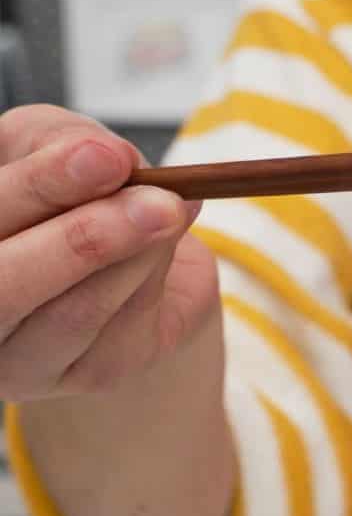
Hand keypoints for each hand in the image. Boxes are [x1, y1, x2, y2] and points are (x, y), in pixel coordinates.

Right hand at [0, 105, 214, 400]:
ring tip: (170, 209)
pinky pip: (123, 329)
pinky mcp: (85, 375)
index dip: (41, 186)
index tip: (108, 157)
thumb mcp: (51, 147)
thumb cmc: (70, 195)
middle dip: (85, 237)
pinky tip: (166, 241)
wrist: (128, 258)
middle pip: (6, 284)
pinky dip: (152, 278)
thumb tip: (115, 158)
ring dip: (133, 257)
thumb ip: (63, 140)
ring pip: (73, 313)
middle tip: (157, 200)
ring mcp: (19, 359)